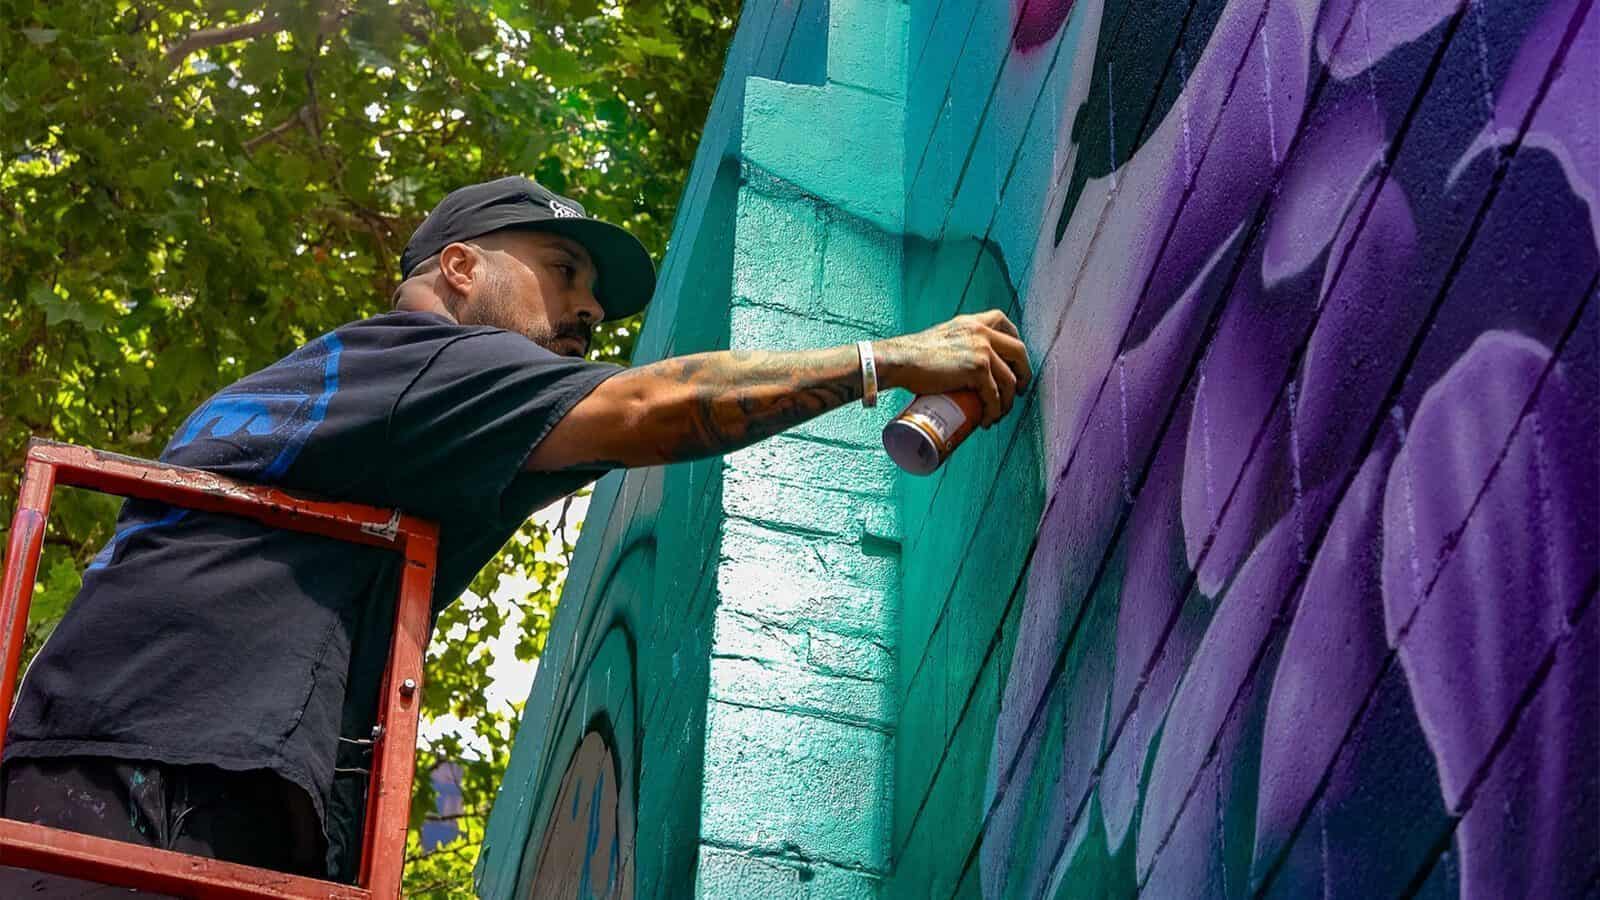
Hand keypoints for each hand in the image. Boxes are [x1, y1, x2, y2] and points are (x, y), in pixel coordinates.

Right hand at [874, 310, 1033, 426]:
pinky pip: (995, 395)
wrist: (900, 361)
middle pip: (1018, 352)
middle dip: (1023, 375)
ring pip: (1009, 380)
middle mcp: (981, 331)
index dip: (1015, 343)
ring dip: (1008, 402)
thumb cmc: (913, 355)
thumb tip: (961, 364)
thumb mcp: (942, 338)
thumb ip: (956, 343)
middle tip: (1017, 392)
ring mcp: (982, 350)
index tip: (1014, 361)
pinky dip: (994, 411)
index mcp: (972, 322)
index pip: (1004, 323)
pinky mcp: (977, 370)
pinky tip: (988, 419)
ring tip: (997, 414)